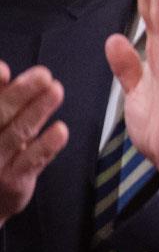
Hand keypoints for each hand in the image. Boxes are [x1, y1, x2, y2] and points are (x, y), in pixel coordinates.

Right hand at [0, 62, 69, 226]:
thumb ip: (0, 98)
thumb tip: (6, 71)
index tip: (3, 70)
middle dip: (20, 94)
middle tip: (42, 75)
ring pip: (17, 134)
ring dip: (38, 111)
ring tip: (56, 90)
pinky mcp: (13, 181)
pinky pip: (32, 160)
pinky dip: (47, 145)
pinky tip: (61, 130)